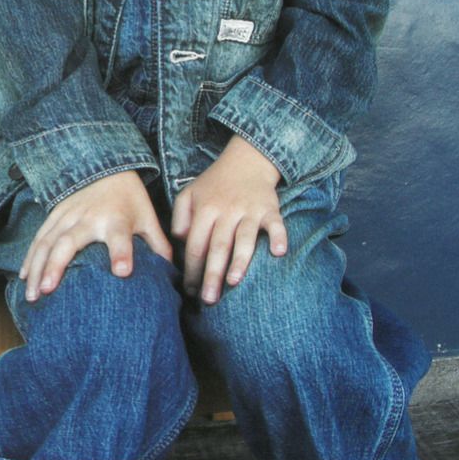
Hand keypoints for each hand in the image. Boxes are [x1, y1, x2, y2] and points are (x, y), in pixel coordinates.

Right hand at [21, 170, 171, 301]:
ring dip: (37, 267)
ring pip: (48, 241)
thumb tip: (172, 276)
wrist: (107, 166)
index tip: (122, 272)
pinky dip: (30, 257)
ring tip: (33, 294)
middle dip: (57, 265)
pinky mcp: (54, 214)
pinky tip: (24, 277)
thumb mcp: (148, 218)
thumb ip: (158, 246)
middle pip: (70, 241)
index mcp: (117, 219)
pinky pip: (39, 237)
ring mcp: (68, 215)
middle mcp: (89, 217)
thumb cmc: (130, 198)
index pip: (120, 236)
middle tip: (48, 290)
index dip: (121, 252)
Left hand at [172, 136, 286, 303]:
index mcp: (205, 209)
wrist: (246, 161)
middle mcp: (226, 210)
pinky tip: (278, 252)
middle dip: (212, 274)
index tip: (189, 290)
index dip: (191, 269)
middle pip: (218, 246)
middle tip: (208, 299)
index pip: (195, 244)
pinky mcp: (270, 209)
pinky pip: (276, 224)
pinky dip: (278, 237)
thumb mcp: (189, 194)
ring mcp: (249, 210)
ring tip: (234, 281)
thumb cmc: (214, 184)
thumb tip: (182, 243)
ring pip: (244, 238)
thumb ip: (180, 218)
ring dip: (240, 260)